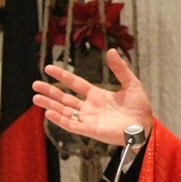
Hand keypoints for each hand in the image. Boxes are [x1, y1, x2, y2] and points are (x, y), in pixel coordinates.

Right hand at [32, 48, 152, 145]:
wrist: (145, 126)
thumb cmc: (140, 107)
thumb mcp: (131, 83)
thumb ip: (120, 69)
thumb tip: (111, 51)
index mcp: (98, 95)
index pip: (75, 84)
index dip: (62, 76)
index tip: (48, 68)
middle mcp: (90, 107)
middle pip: (65, 98)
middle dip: (50, 91)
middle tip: (34, 84)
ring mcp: (88, 119)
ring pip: (64, 111)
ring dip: (50, 105)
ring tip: (35, 97)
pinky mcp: (90, 130)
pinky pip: (71, 125)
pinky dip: (59, 120)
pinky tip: (48, 112)